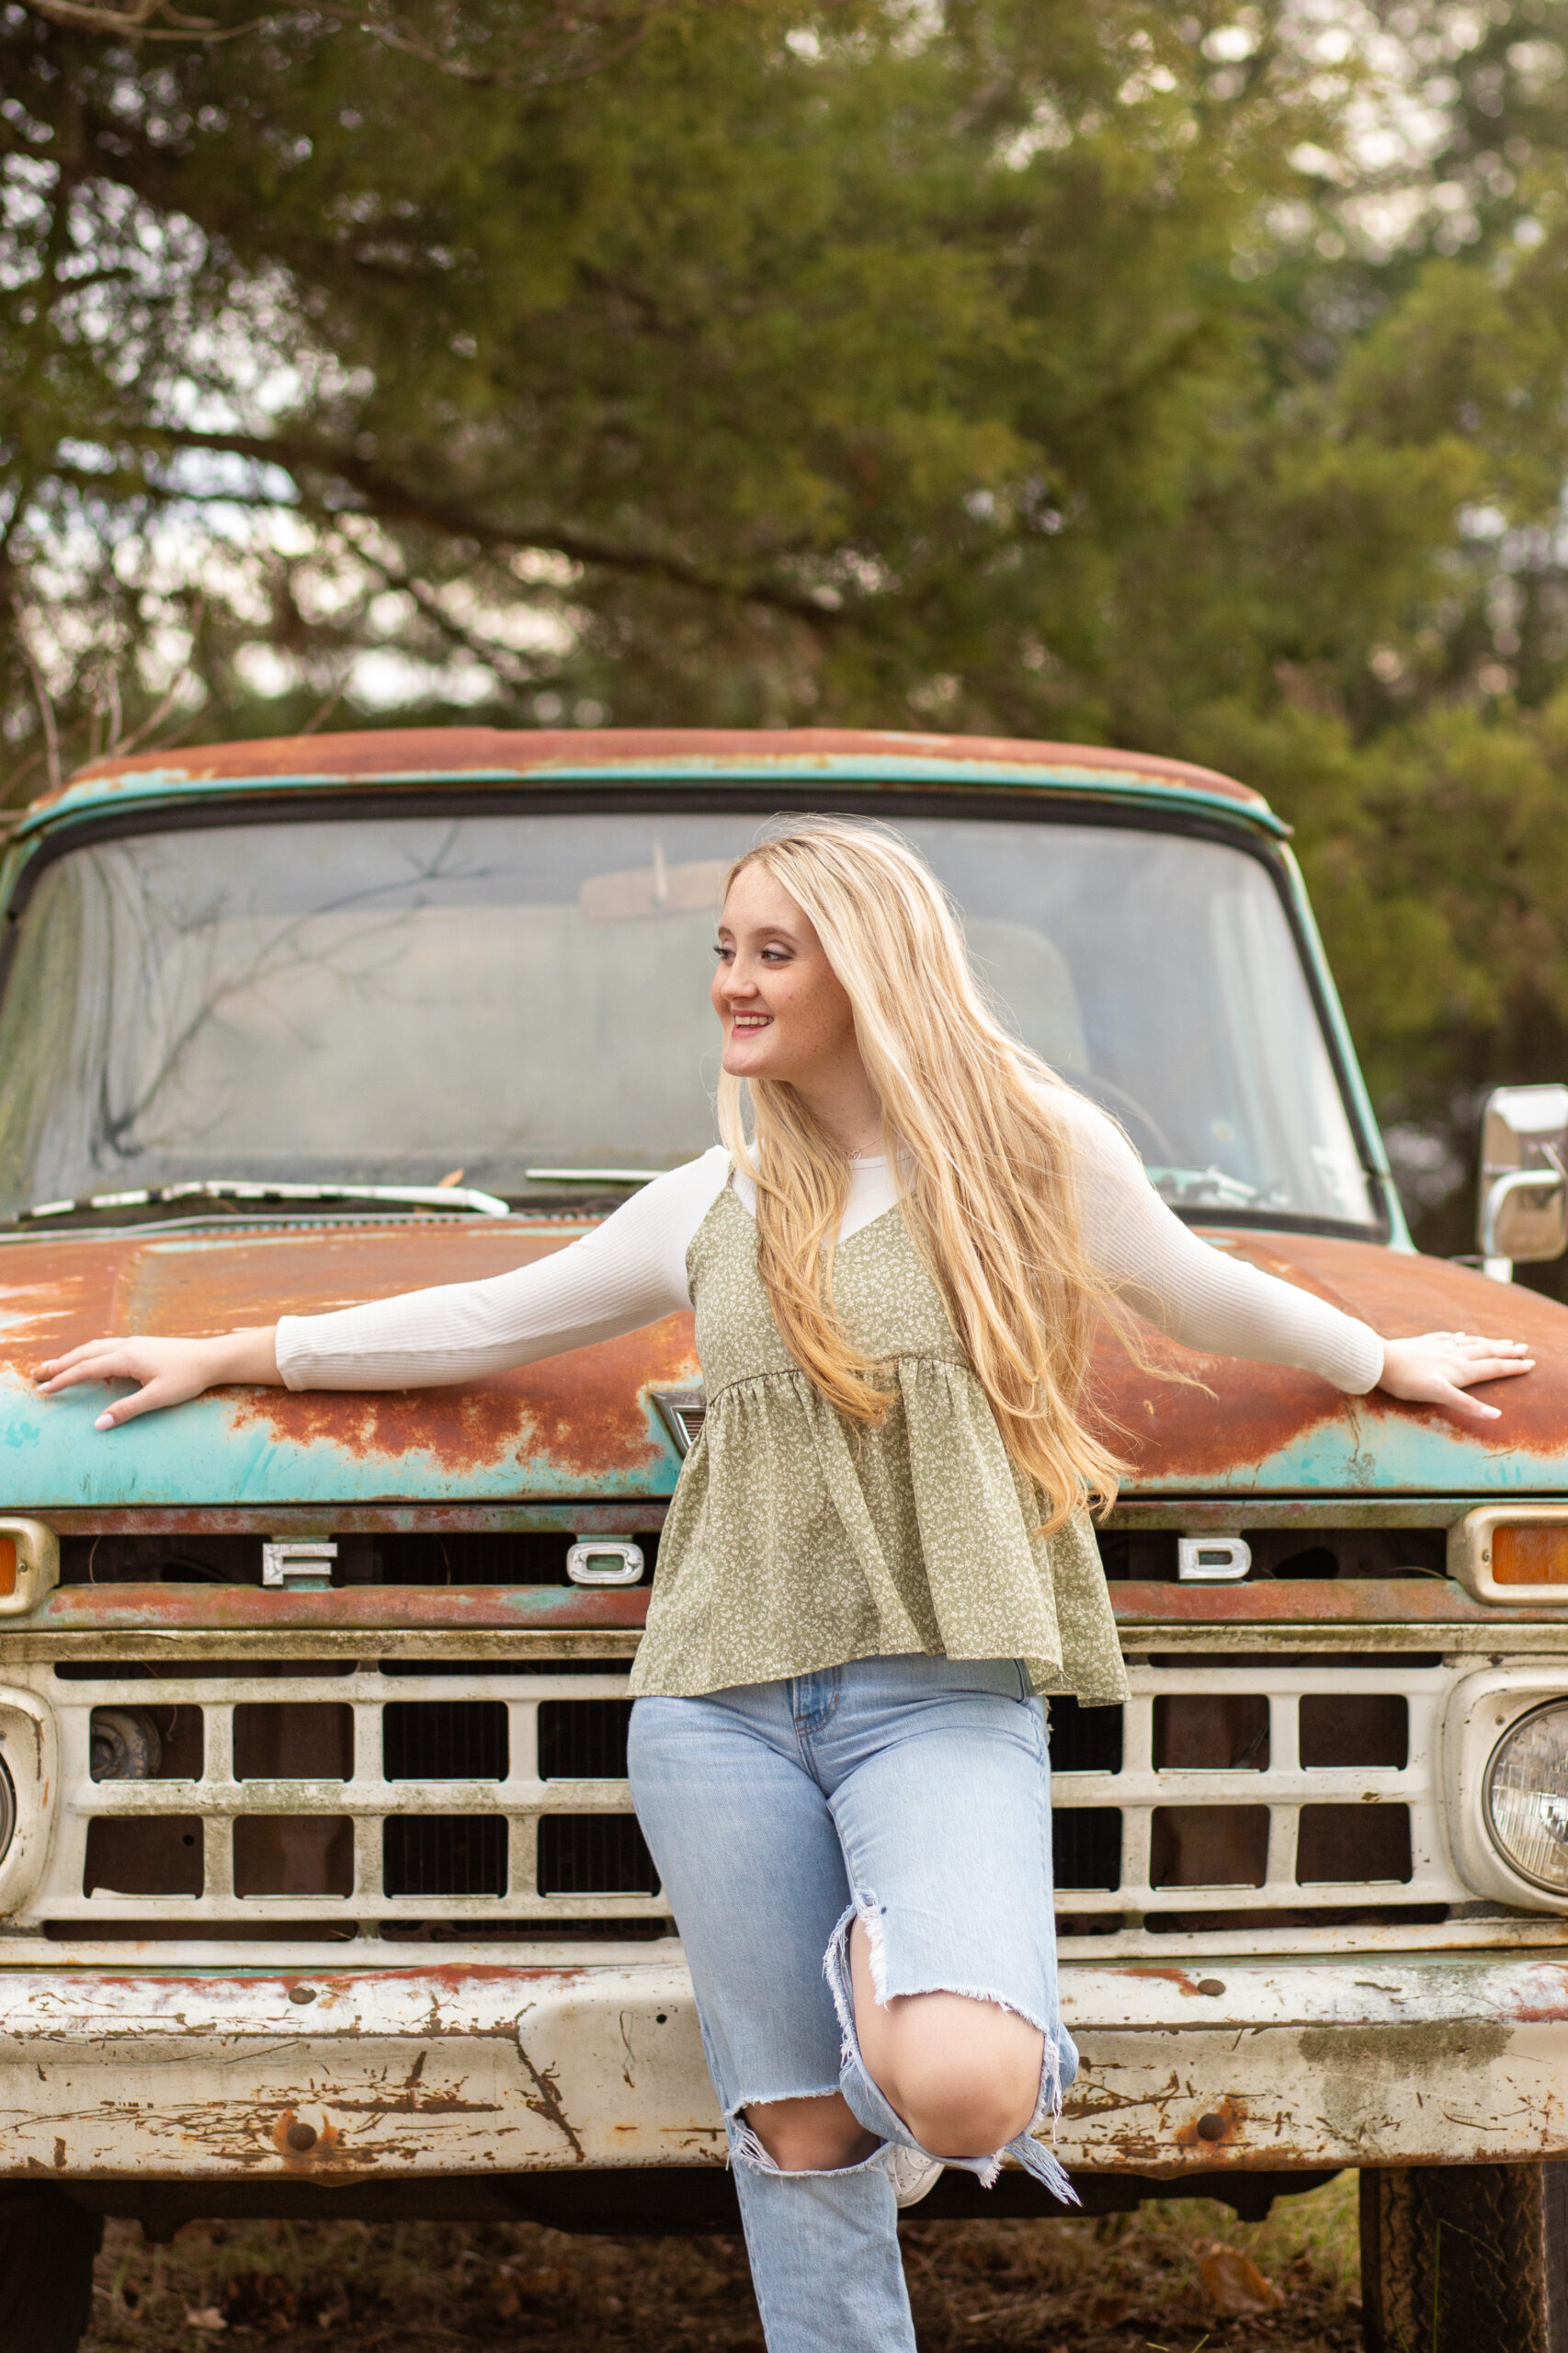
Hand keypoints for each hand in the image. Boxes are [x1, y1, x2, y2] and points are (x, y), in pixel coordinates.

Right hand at [35, 1328, 280, 1428]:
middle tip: (37, 1374)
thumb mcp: (158, 1397)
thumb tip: (98, 1424)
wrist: (213, 1358)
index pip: (86, 1369)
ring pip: (95, 1347)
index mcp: (126, 1357)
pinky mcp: (143, 1345)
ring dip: (74, 1357)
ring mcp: (134, 1343)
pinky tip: (94, 1365)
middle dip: (60, 1365)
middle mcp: (126, 1346)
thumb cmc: (188, 1377)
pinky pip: (108, 1347)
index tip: (44, 1390)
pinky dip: (92, 1354)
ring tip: (57, 1367)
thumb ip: (127, 1410)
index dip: (63, 1380)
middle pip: (84, 1353)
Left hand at [1377, 1330, 1533, 1422]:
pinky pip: (1447, 1338)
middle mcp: (1453, 1356)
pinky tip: (1461, 1335)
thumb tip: (1496, 1415)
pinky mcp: (1424, 1344)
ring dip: (1488, 1343)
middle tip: (1523, 1348)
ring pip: (1470, 1343)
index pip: (1492, 1368)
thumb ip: (1467, 1405)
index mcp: (1460, 1370)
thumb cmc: (1408, 1381)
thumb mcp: (1439, 1395)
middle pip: (1485, 1352)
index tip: (1530, 1363)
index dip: (1512, 1367)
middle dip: (1506, 1352)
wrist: (1380, 1361)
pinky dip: (1459, 1337)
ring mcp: (1438, 1348)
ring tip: (1501, 1341)